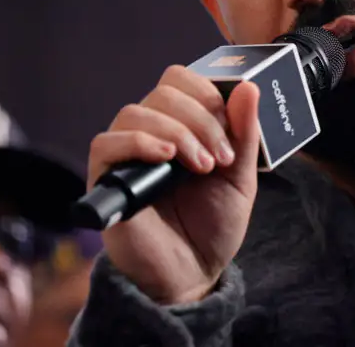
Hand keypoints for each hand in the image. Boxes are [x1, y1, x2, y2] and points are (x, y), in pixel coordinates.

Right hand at [86, 66, 260, 304]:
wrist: (193, 274)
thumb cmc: (213, 224)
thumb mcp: (240, 176)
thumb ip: (244, 133)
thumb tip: (249, 87)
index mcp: (181, 125)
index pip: (180, 80)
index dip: (206, 93)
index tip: (230, 129)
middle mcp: (150, 134)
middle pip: (162, 93)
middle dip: (199, 119)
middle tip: (219, 157)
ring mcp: (126, 155)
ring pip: (135, 112)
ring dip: (176, 132)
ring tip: (202, 166)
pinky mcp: (106, 180)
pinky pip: (106, 143)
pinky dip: (138, 142)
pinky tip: (167, 158)